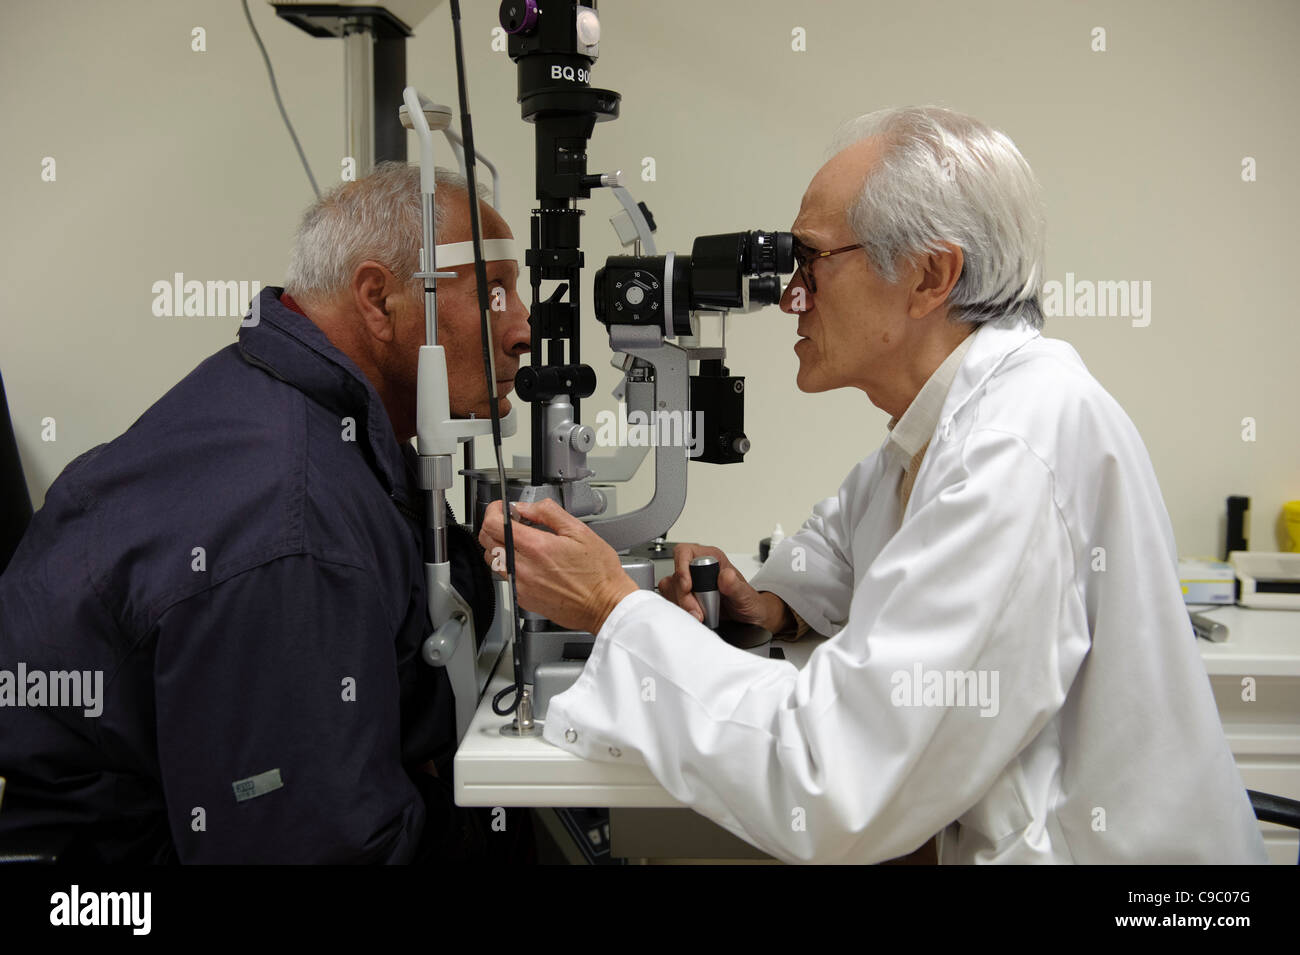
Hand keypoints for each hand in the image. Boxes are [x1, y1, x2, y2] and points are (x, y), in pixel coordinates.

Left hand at [477, 499, 637, 634]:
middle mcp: (524, 568)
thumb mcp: (579, 531)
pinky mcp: (523, 599)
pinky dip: (508, 564)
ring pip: (492, 560)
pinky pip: (504, 577)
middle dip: (493, 525)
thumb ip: (548, 513)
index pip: (494, 524)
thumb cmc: (599, 573)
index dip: (493, 511)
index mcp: (538, 548)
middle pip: (487, 541)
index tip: (501, 508)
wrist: (606, 605)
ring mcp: (521, 586)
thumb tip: (527, 507)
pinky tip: (527, 560)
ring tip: (518, 541)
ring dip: (498, 545)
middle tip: (508, 521)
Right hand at [656, 543, 791, 632]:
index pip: (685, 552)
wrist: (749, 619)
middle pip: (675, 574)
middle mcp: (698, 569)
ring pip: (670, 589)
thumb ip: (736, 586)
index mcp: (712, 559)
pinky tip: (694, 617)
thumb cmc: (748, 602)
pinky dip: (680, 611)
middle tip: (697, 611)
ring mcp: (690, 584)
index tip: (688, 586)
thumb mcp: (746, 596)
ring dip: (681, 605)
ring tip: (699, 615)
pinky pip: (671, 601)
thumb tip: (726, 576)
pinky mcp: (684, 598)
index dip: (682, 567)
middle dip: (683, 595)